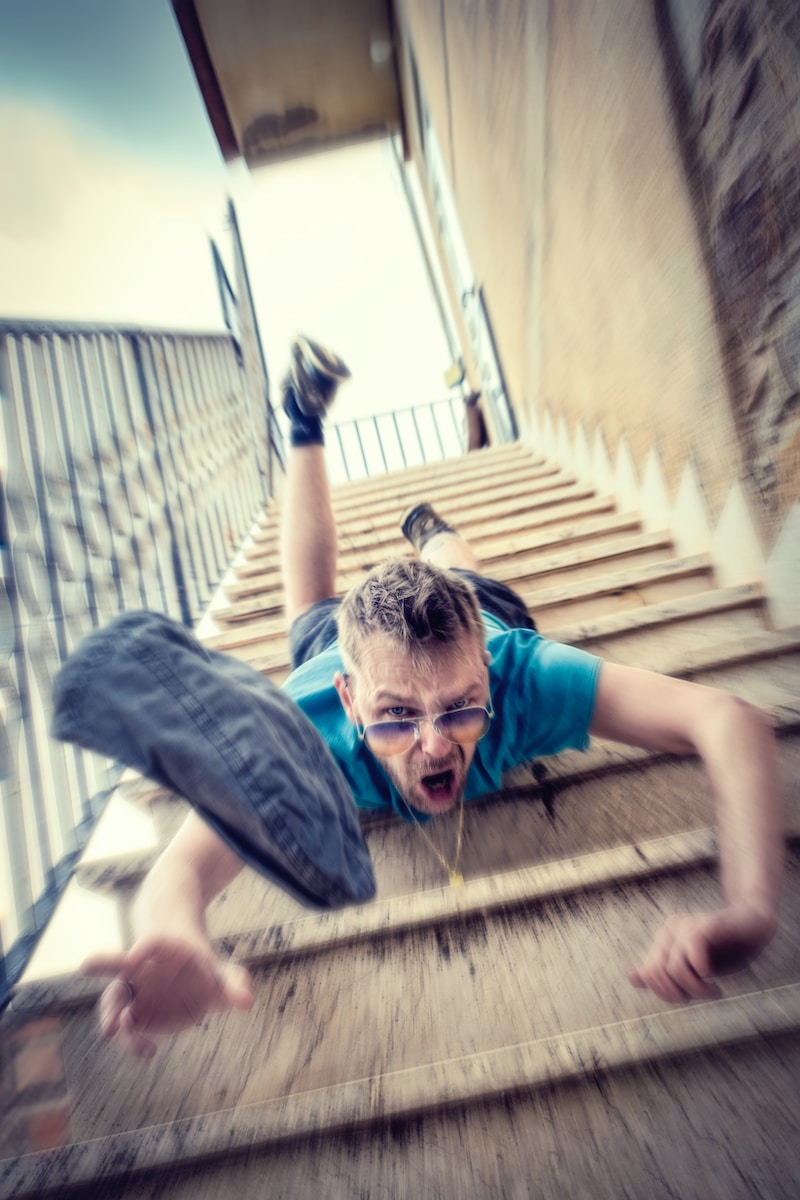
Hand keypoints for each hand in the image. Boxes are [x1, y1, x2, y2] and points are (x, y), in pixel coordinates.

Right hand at [81, 936, 253, 1058]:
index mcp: (164, 947)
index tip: (134, 955)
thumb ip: (234, 984)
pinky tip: (149, 1050)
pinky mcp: (133, 1012)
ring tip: (112, 1031)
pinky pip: (124, 1023)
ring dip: (111, 1011)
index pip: (152, 942)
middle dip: (104, 964)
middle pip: (117, 963)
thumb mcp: (222, 973)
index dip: (142, 947)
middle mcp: (141, 966)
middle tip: (87, 966)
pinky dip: (130, 1036)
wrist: (186, 975)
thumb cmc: (203, 968)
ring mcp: (133, 989)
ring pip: (114, 997)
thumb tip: (247, 1001)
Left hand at [628, 905, 776, 1003]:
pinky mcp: (706, 925)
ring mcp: (688, 925)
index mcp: (665, 939)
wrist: (755, 924)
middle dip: (678, 994)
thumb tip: (632, 978)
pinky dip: (701, 973)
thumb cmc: (726, 948)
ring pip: (674, 969)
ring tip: (713, 991)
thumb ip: (665, 973)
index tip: (688, 998)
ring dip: (694, 989)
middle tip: (704, 995)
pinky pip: (692, 953)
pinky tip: (713, 980)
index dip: (665, 994)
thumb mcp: (694, 968)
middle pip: (657, 974)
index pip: (649, 974)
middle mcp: (671, 929)